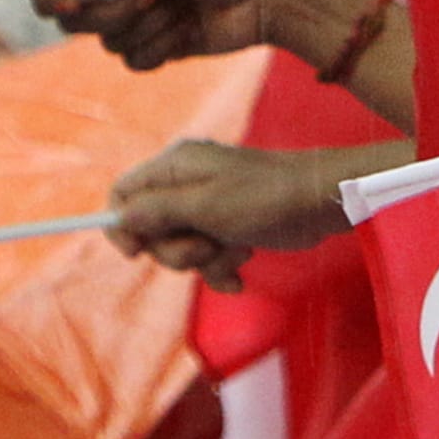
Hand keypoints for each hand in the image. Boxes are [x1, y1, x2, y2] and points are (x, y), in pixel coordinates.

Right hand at [32, 0, 377, 75]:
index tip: (65, 4)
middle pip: (73, 19)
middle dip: (111, 11)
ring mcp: (136, 17)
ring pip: (107, 43)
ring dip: (147, 26)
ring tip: (180, 5)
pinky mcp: (158, 45)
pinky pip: (135, 61)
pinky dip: (163, 45)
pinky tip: (189, 27)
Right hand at [109, 139, 393, 289]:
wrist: (321, 203)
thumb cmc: (263, 197)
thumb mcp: (203, 205)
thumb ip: (156, 211)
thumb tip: (117, 219)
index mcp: (175, 167)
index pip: (124, 193)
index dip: (123, 226)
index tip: (137, 253)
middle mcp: (187, 184)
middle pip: (151, 229)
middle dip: (177, 250)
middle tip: (205, 247)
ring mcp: (208, 207)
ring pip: (181, 248)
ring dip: (206, 261)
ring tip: (236, 251)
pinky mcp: (228, 228)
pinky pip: (207, 258)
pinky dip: (222, 268)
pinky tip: (241, 272)